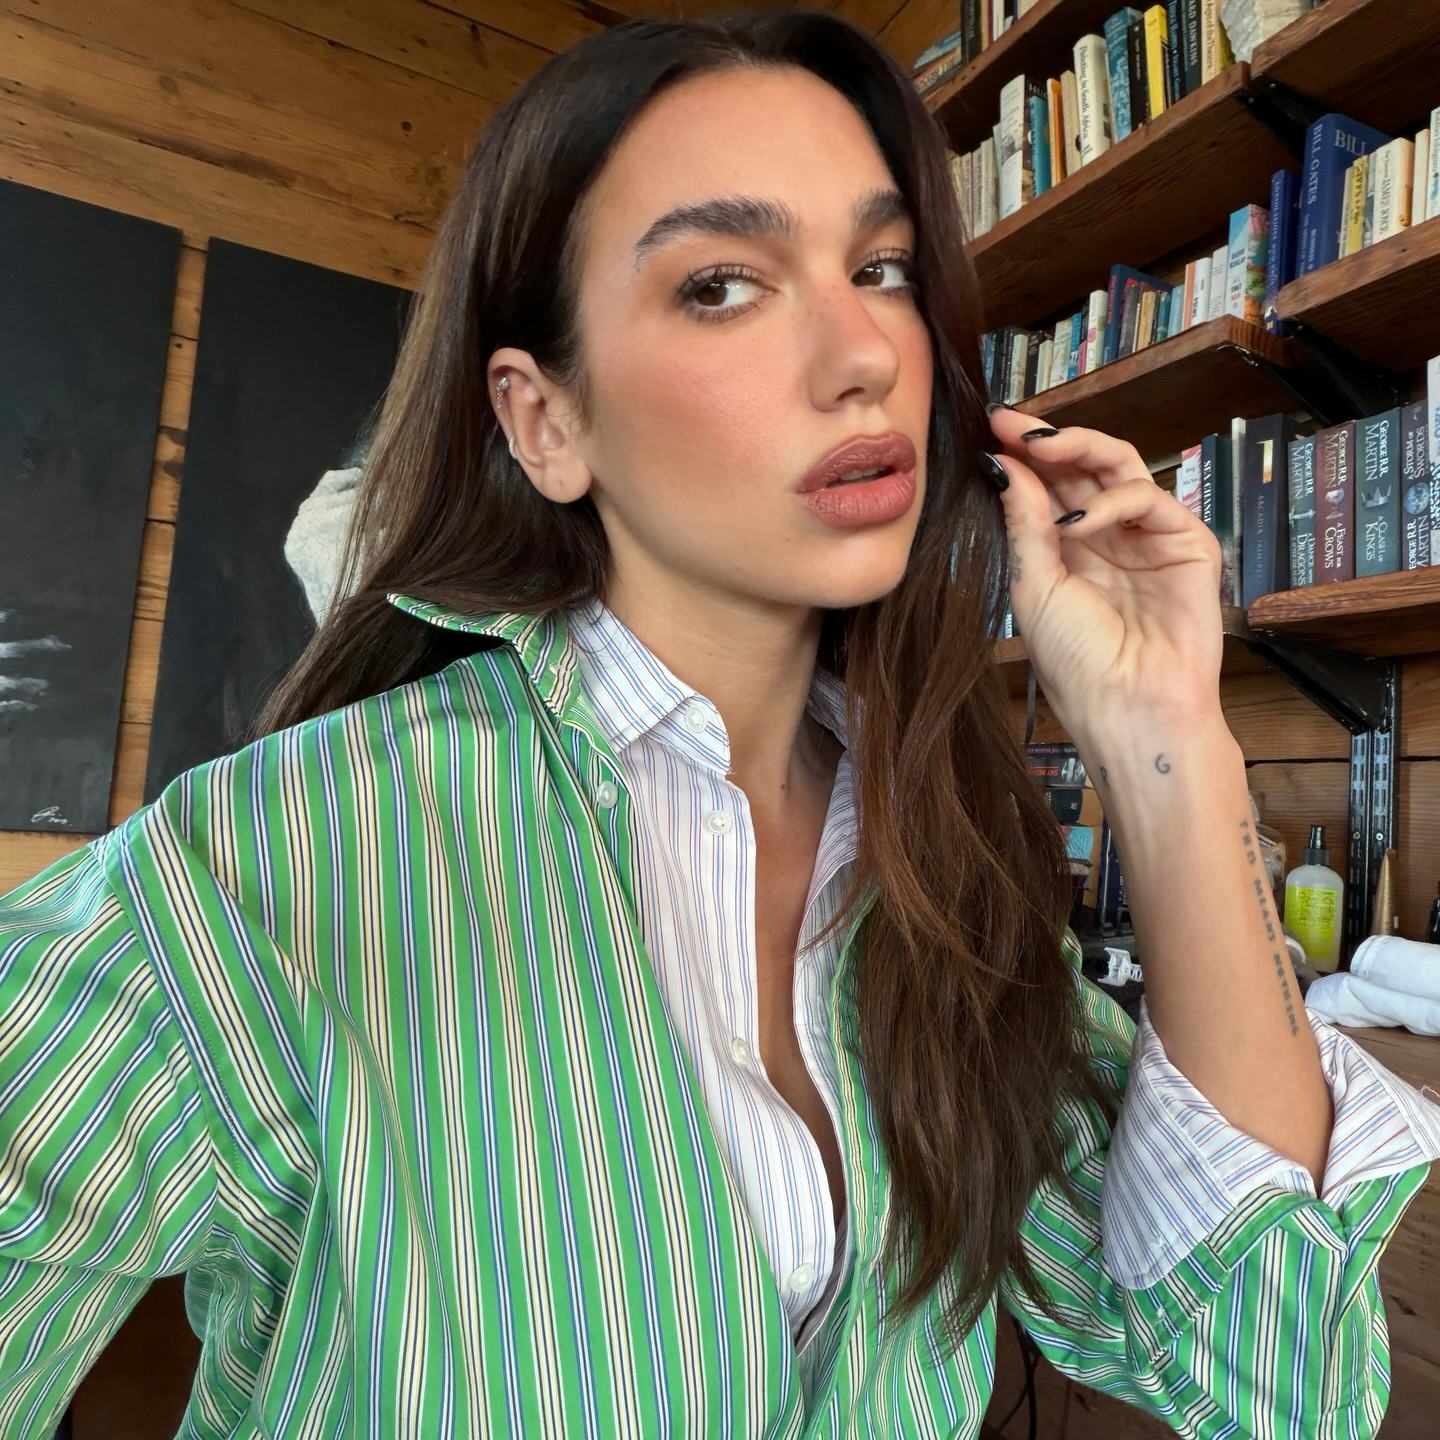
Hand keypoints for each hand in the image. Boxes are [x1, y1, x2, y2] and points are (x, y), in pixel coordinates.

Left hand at [984, 405, 1225, 739]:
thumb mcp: (1034, 586)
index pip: (1048, 485)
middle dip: (1047, 440)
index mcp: (1066, 550)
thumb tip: (1001, 462)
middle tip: (1011, 423)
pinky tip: (1082, 522)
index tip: (990, 423)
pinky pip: (1150, 500)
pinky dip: (1113, 501)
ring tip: (1041, 450)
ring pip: (1119, 469)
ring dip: (1078, 451)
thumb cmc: (1076, 662)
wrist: (1129, 709)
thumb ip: (1022, 523)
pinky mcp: (1188, 543)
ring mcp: (1148, 538)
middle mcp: (1107, 538)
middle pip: (1083, 467)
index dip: (1024, 453)